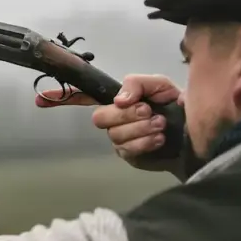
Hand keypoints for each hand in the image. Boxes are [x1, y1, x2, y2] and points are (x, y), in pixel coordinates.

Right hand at [35, 74, 181, 171]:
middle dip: (125, 115)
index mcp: (118, 99)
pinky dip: (146, 141)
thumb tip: (118, 99)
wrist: (199, 134)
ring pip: (115, 134)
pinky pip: (128, 149)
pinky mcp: (131, 156)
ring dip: (141, 128)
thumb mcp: (160, 85)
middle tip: (148, 112)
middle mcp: (115, 119)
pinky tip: (160, 139)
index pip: (84, 96)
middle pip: (100, 117)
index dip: (62, 98)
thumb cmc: (180, 107)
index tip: (41, 100)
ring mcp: (120, 139)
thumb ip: (137, 83)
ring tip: (161, 126)